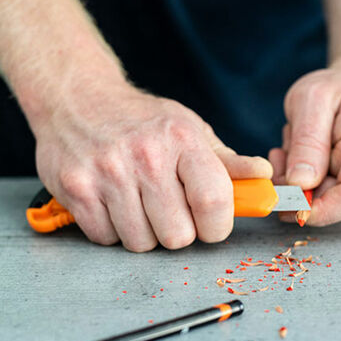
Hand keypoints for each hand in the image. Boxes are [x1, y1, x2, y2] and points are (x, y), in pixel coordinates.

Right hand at [31, 76, 271, 250]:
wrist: (77, 98)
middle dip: (177, 232)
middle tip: (168, 212)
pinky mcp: (76, 189)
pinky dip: (111, 231)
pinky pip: (105, 238)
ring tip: (137, 205)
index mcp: (183, 140)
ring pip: (140, 243)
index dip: (217, 227)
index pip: (214, 202)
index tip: (210, 224)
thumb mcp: (189, 130)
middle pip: (177, 235)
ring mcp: (107, 173)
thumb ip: (227, 162)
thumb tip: (264, 176)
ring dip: (143, 233)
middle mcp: (146, 155)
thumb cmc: (142, 121)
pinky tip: (111, 205)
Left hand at [269, 67, 340, 225]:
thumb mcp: (312, 100)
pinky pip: (319, 197)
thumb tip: (300, 183)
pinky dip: (300, 182)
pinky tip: (297, 156)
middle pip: (333, 204)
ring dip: (295, 183)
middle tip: (278, 156)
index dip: (318, 209)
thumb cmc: (338, 89)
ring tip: (291, 147)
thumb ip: (307, 142)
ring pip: (321, 202)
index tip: (286, 199)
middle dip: (296, 189)